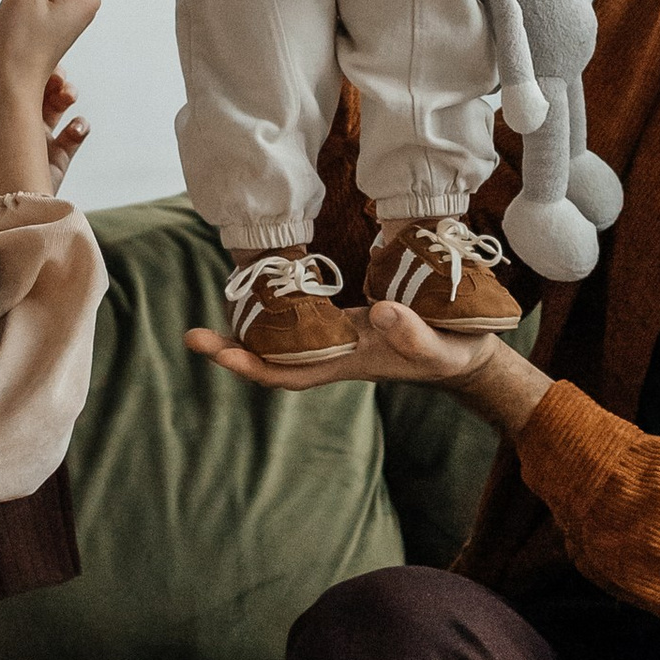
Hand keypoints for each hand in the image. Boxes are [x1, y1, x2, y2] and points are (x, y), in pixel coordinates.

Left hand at [0, 69, 87, 208]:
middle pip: (46, 86)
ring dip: (69, 94)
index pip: (22, 79)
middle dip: (56, 77)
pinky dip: (80, 125)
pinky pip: (77, 132)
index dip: (34, 66)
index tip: (42, 62)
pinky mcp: (60, 157)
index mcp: (4, 109)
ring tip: (69, 97)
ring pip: (63, 104)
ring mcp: (43, 137)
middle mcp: (24, 119)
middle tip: (60, 79)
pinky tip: (75, 127)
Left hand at [187, 304, 549, 435]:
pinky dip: (279, 305)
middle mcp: (336, 352)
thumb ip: (415, 332)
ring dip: (250, 323)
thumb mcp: (443, 346)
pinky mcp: (350, 320)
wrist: (468, 355)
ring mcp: (341, 337)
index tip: (220, 356)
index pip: (291, 373)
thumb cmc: (456, 353)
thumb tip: (378, 312)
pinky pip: (304, 318)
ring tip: (215, 302)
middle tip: (191, 335)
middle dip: (233, 349)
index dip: (254, 367)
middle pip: (274, 359)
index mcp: (351, 361)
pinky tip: (263, 286)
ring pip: (284, 338)